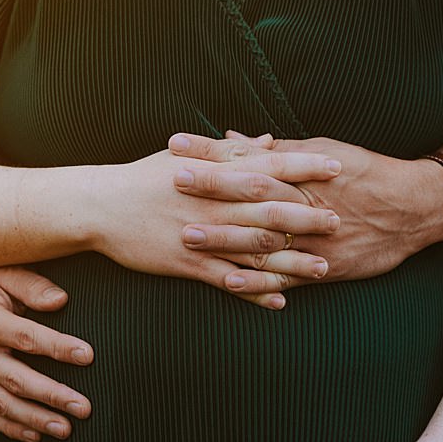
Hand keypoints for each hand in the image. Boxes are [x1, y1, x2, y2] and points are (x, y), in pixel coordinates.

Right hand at [0, 267, 93, 441]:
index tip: (87, 356)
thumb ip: (32, 285)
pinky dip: (12, 428)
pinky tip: (36, 437)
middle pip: (18, 379)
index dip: (58, 348)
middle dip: (52, 396)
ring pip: (5, 403)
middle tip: (83, 408)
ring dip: (36, 419)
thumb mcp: (6, 271)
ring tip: (65, 429)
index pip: (27, 338)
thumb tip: (60, 300)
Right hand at [83, 147, 341, 304]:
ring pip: (255, 249)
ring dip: (290, 261)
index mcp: (216, 173)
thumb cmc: (145, 178)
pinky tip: (281, 301)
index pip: (270, 165)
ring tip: (323, 269)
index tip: (337, 167)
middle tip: (340, 222)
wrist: (101, 206)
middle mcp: (214, 203)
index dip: (305, 166)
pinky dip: (255, 292)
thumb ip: (233, 151)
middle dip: (307, 217)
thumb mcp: (188, 156)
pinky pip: (229, 281)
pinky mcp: (188, 264)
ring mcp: (202, 236)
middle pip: (269, 209)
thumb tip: (270, 140)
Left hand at [172, 130, 442, 283]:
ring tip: (185, 237)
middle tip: (172, 184)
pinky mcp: (326, 268)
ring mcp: (315, 239)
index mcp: (304, 171)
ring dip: (223, 239)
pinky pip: (286, 277)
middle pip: (251, 194)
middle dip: (210, 189)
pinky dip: (258, 283)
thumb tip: (234, 137)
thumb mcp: (325, 150)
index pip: (249, 157)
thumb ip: (277, 150)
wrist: (415, 208)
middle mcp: (307, 203)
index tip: (176, 145)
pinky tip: (227, 283)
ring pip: (263, 238)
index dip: (211, 152)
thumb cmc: (367, 173)